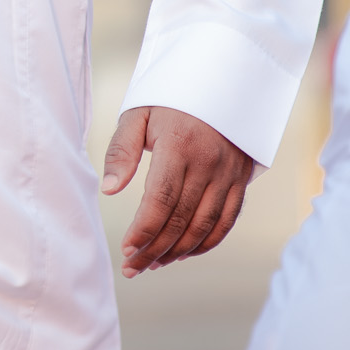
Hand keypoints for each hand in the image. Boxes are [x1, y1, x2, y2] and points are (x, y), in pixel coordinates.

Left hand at [102, 105, 252, 275]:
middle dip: (154, 248)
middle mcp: (209, 163)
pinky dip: (205, 243)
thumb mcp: (138, 113)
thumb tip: (110, 191)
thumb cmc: (170, 99)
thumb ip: (121, 151)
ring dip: (178, 252)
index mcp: (180, 145)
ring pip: (205, 226)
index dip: (144, 230)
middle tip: (133, 267)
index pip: (161, 200)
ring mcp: (228, 174)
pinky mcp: (240, 181)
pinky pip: (226, 222)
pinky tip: (182, 253)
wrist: (220, 81)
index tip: (126, 248)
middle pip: (181, 219)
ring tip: (153, 264)